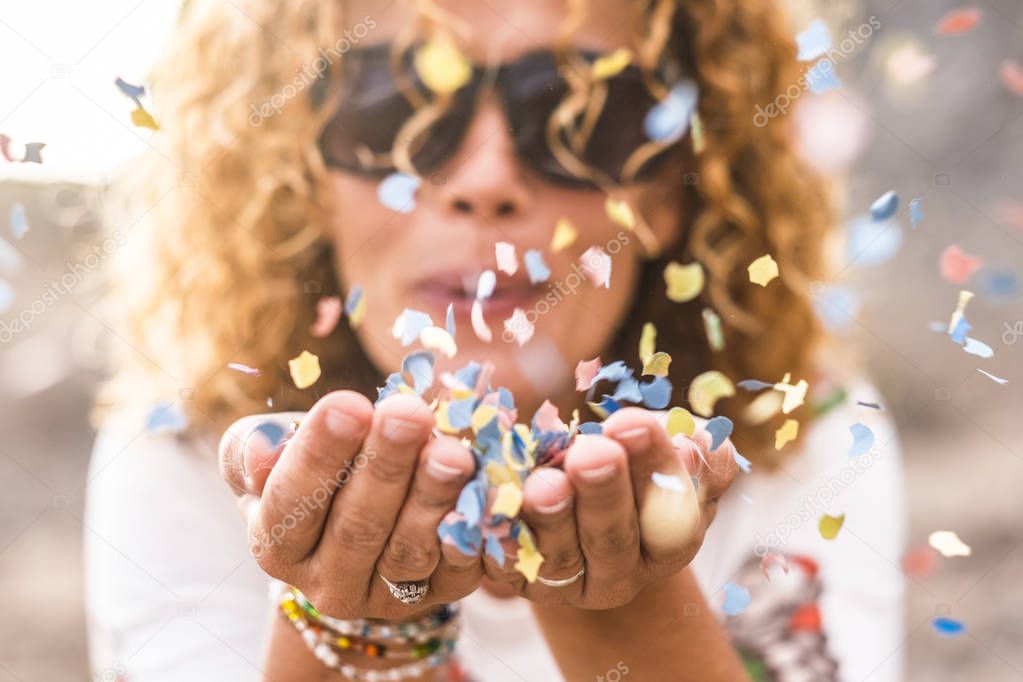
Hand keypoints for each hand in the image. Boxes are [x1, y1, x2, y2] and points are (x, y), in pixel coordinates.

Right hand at [219, 390, 483, 619]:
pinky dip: (479, 527)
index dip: (319, 454)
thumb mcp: (269, 454)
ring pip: (412, 549)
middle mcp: (329, 584)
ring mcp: (390, 596)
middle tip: (409, 413)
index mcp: (277, 547)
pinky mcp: (445, 592)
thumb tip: (264, 447)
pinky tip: (492, 489)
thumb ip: (251, 449)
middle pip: (357, 528)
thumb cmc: (311, 468)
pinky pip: (464, 563)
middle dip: (386, 466)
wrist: (361, 514)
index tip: (348, 403)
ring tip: (453, 451)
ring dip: (434, 498)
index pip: (292, 503)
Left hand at [482, 407, 737, 608]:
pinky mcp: (514, 577)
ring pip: (557, 556)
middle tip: (594, 452)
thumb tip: (694, 447)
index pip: (673, 516)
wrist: (576, 491)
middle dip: (604, 493)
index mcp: (669, 543)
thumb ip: (698, 454)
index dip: (656, 471)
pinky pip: (501, 558)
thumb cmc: (638, 464)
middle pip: (613, 540)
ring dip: (550, 517)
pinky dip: (494, 530)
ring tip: (544, 480)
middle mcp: (619, 574)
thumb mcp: (680, 457)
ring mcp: (563, 582)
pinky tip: (487, 500)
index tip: (633, 422)